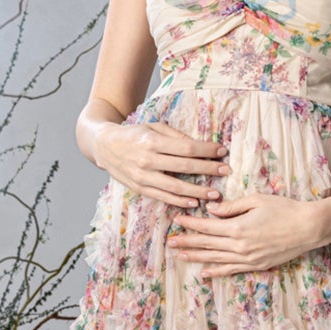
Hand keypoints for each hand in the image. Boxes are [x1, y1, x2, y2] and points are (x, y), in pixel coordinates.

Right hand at [96, 120, 229, 209]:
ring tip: (215, 194)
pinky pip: (163, 197)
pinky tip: (194, 202)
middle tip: (226, 171)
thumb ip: (175, 136)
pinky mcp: (139, 188)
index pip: (186, 147)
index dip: (206, 150)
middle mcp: (147, 160)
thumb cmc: (134, 134)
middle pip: (184, 166)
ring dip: (197, 191)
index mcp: (152, 141)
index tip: (222, 151)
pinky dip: (180, 201)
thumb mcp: (153, 127)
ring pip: (175, 187)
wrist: (105, 146)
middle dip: (208, 169)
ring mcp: (142, 176)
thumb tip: (198, 146)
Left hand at [166, 191, 330, 277]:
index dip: (190, 224)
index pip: (207, 227)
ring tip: (180, 256)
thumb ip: (232, 207)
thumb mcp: (257, 200)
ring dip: (197, 257)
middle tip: (170, 242)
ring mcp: (248, 259)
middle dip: (187, 242)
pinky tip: (205, 272)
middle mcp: (239, 246)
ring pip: (216, 259)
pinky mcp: (256, 265)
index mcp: (238, 228)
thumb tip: (212, 210)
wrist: (308, 228)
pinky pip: (231, 270)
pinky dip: (217, 271)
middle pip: (207, 245)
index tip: (177, 221)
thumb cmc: (285, 209)